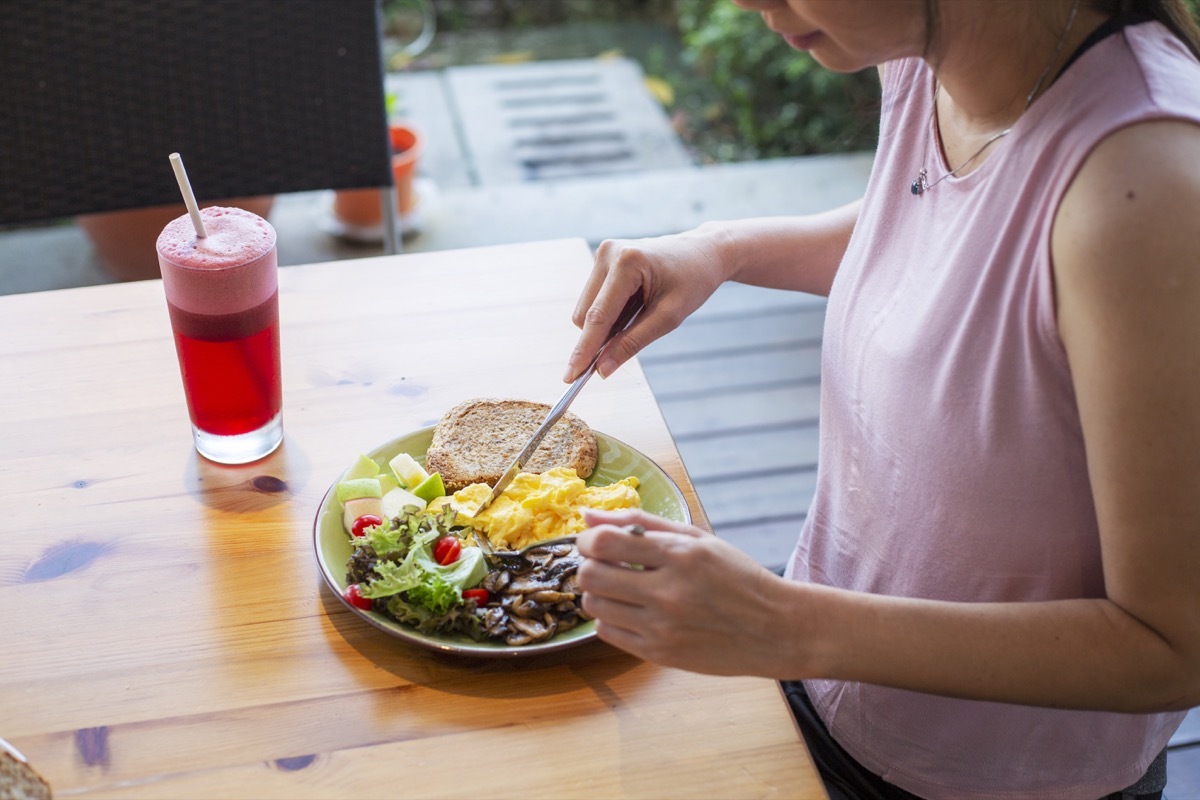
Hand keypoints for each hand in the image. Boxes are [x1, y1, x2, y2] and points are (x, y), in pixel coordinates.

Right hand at [563, 229, 727, 381]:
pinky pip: (594, 299)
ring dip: (606, 324)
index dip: (585, 350)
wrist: (703, 252)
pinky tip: (635, 305)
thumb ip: (632, 343)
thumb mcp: (668, 318)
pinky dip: (609, 313)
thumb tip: (602, 369)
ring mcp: (603, 254)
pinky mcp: (602, 259)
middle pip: (585, 315)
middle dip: (599, 338)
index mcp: (627, 262)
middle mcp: (608, 253)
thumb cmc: (693, 281)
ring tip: (642, 313)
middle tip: (628, 345)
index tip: (571, 378)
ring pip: (586, 309)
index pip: (598, 316)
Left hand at [576, 507, 788, 675]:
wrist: (774, 629)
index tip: (596, 541)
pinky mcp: (659, 654)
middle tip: (605, 564)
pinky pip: (607, 633)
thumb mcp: (697, 539)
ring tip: (620, 587)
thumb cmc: (736, 578)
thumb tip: (588, 516)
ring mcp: (662, 628)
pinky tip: (632, 610)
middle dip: (589, 565)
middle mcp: (668, 593)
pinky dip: (610, 618)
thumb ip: (641, 523)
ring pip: (594, 606)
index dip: (589, 539)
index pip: (605, 543)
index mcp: (680, 556)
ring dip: (598, 593)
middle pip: (590, 576)